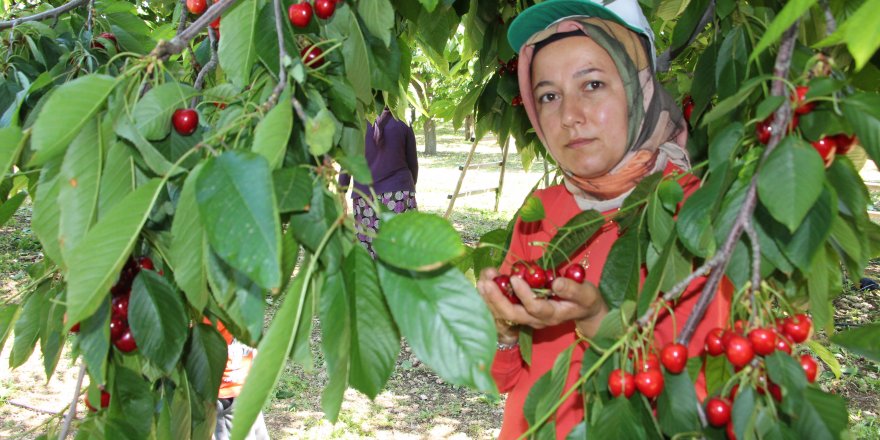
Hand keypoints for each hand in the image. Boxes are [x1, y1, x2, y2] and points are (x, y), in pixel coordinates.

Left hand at [477, 267, 607, 339]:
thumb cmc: (585, 299)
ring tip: (482, 278)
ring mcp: (527, 318)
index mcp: (553, 315)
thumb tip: (556, 283)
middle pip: (512, 315)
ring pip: (503, 313)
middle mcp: (536, 320)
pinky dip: (491, 295)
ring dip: (490, 297)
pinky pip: (501, 307)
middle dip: (497, 299)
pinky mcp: (520, 311)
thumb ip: (573, 289)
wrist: (582, 310)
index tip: (515, 278)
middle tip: (486, 282)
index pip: (535, 308)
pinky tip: (486, 279)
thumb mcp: (586, 293)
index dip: (524, 294)